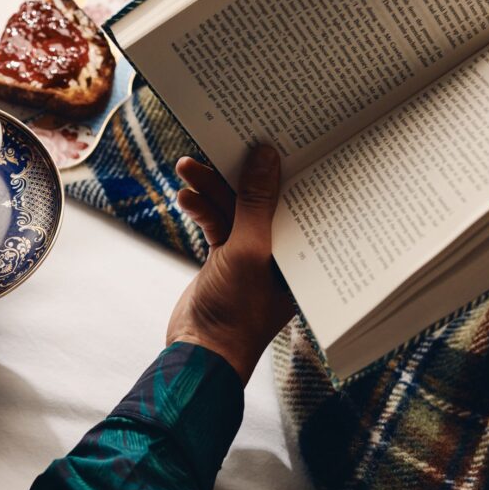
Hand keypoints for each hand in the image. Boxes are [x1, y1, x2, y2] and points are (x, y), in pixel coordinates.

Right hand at [167, 145, 295, 382]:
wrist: (201, 353)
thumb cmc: (238, 313)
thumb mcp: (249, 249)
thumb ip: (256, 202)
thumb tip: (265, 155)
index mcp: (304, 251)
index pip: (301, 198)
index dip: (286, 167)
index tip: (271, 136)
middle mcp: (284, 250)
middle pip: (263, 198)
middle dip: (238, 174)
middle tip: (221, 143)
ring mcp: (253, 254)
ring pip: (234, 208)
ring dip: (210, 188)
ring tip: (187, 165)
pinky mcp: (225, 258)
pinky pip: (216, 223)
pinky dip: (200, 209)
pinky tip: (185, 197)